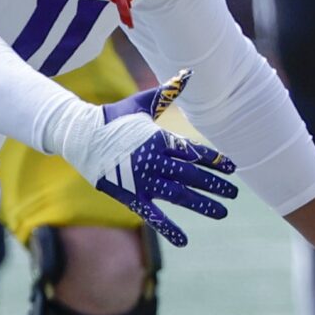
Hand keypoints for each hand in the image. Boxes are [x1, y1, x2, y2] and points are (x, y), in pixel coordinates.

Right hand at [47, 70, 240, 246]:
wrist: (79, 135)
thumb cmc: (112, 117)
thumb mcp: (141, 103)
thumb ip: (166, 93)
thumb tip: (188, 74)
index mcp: (159, 139)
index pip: (194, 152)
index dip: (214, 160)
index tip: (232, 168)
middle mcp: (155, 161)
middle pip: (192, 175)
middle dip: (215, 184)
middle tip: (235, 193)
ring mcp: (143, 180)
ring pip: (179, 194)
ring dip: (203, 204)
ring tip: (223, 212)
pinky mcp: (130, 195)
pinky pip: (153, 214)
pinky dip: (168, 228)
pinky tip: (184, 240)